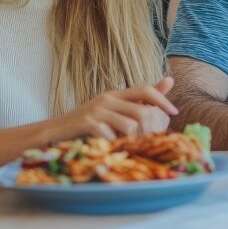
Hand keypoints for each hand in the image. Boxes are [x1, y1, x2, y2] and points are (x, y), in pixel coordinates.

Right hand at [52, 77, 177, 140]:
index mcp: (115, 94)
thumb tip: (170, 80)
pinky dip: (116, 146)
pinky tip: (111, 148)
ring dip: (133, 141)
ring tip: (128, 147)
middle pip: (142, 112)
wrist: (53, 133)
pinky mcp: (87, 124)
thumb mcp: (114, 109)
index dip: (163, 100)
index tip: (174, 113)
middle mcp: (107, 99)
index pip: (145, 90)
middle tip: (150, 142)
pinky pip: (113, 136)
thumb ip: (140, 99)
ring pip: (130, 126)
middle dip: (151, 130)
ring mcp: (96, 111)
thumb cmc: (87, 124)